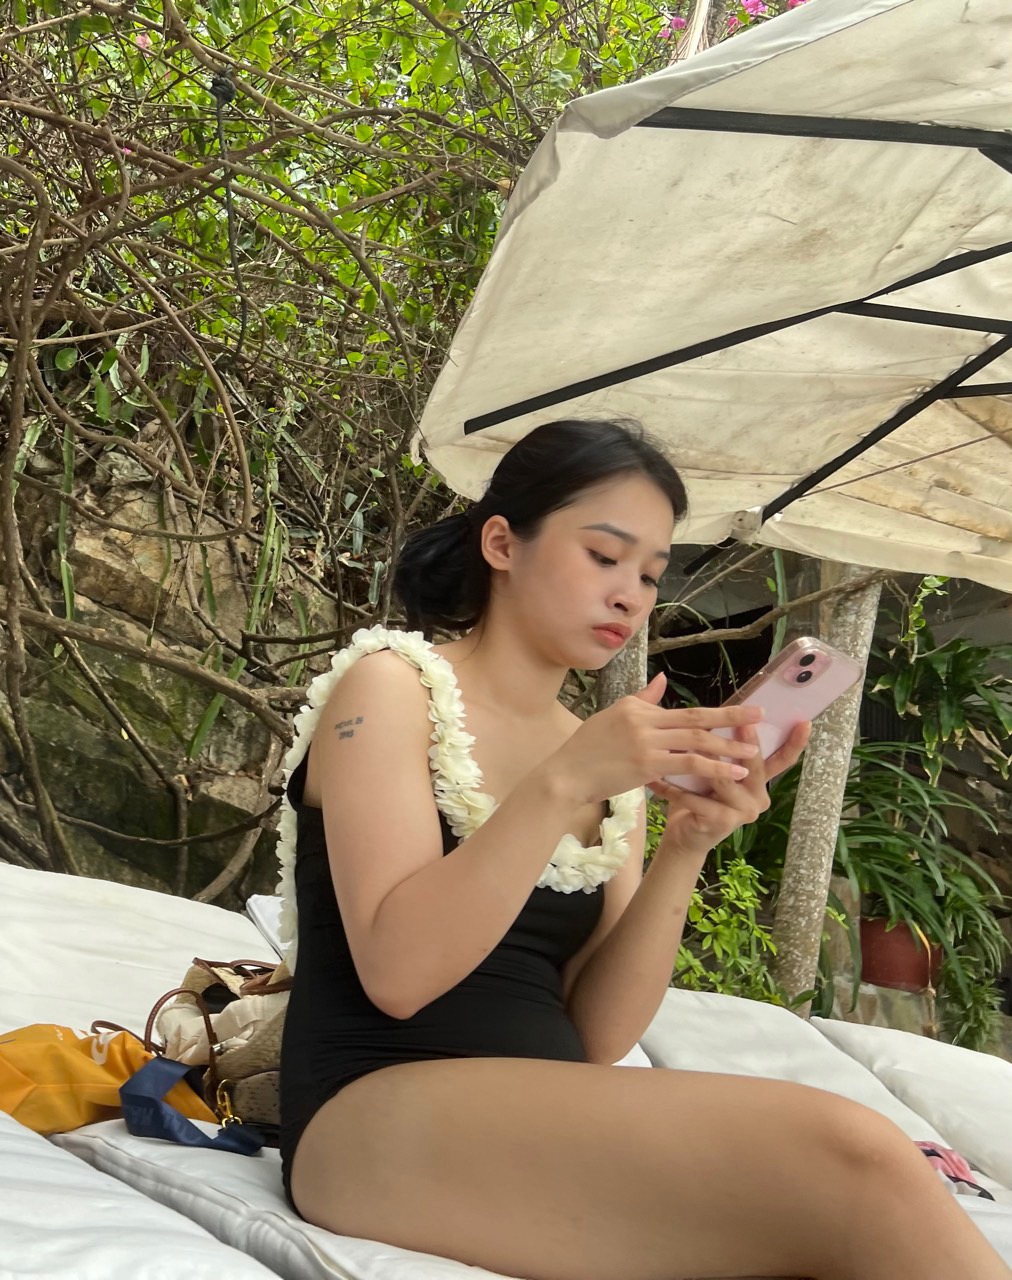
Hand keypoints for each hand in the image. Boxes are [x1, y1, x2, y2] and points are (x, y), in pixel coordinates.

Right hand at [547, 673, 773, 806]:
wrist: (564, 775)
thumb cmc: (586, 750)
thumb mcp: (613, 717)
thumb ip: (642, 699)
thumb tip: (662, 680)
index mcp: (637, 707)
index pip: (684, 710)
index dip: (716, 713)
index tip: (741, 712)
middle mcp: (644, 719)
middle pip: (696, 719)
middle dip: (732, 718)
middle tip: (760, 716)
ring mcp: (646, 741)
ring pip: (696, 741)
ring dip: (728, 747)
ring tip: (752, 753)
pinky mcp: (646, 764)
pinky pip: (687, 765)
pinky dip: (713, 768)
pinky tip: (732, 774)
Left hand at [649, 719, 811, 859]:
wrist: (685, 834)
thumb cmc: (699, 794)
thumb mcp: (714, 767)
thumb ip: (723, 745)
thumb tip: (727, 709)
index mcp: (759, 780)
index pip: (781, 758)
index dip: (794, 742)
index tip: (804, 721)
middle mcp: (759, 796)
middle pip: (753, 763)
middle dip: (743, 741)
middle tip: (739, 721)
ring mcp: (744, 811)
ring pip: (723, 779)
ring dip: (699, 762)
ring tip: (679, 743)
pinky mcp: (724, 822)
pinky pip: (698, 798)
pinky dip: (674, 788)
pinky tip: (656, 780)